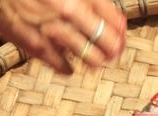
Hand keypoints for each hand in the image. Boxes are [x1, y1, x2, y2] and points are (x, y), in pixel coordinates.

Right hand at [0, 0, 126, 73]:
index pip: (111, 16)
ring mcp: (53, 30)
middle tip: (113, 52)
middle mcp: (68, 12)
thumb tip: (112, 19)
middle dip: (114, 49)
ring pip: (88, 55)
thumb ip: (88, 0)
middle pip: (105, 39)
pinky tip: (69, 68)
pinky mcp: (36, 45)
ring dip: (95, 60)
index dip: (120, 29)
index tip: (122, 34)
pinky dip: (67, 68)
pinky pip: (60, 64)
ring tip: (95, 62)